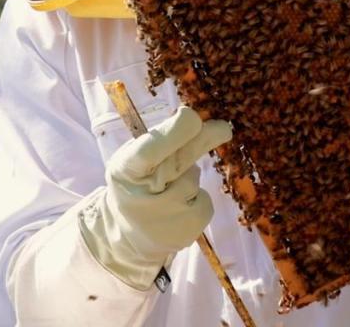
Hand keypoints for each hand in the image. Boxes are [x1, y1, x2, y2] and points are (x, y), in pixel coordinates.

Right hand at [79, 106, 232, 289]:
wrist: (132, 235)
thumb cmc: (136, 184)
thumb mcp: (135, 159)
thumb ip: (160, 143)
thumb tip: (196, 120)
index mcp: (126, 170)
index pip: (149, 151)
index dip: (172, 134)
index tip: (191, 115)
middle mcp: (143, 196)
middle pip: (180, 162)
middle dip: (202, 140)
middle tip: (224, 128)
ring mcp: (166, 218)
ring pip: (193, 179)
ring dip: (189, 176)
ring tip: (170, 189)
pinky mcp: (186, 232)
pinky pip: (204, 202)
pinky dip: (197, 199)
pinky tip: (179, 208)